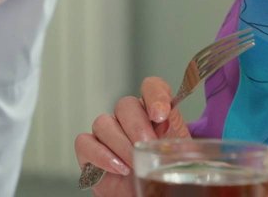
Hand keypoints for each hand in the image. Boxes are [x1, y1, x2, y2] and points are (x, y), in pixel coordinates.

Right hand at [73, 80, 189, 194]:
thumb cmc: (165, 179)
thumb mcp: (182, 162)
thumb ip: (182, 146)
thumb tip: (180, 139)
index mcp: (155, 116)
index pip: (152, 88)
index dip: (155, 94)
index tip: (160, 114)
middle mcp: (130, 121)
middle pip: (125, 104)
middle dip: (137, 126)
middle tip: (147, 145)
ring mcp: (108, 135)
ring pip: (103, 122)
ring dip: (119, 144)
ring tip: (133, 164)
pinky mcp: (89, 152)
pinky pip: (84, 142)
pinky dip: (100, 155)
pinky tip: (118, 168)